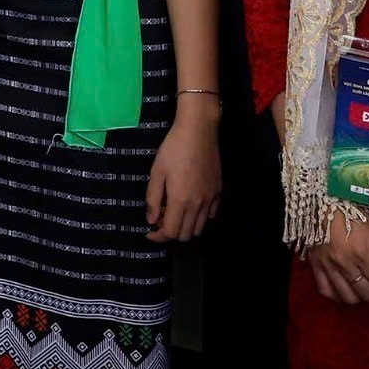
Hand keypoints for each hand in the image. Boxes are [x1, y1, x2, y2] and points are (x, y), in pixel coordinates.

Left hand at [144, 101, 220, 241]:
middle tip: (160, 218)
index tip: (149, 232)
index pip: (171, 232)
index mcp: (180, 200)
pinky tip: (191, 205)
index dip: (158, 237)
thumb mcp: (157, 171)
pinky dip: (199, 217)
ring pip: (199, 228)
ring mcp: (211, 199)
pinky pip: (210, 215)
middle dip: (171, 233)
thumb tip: (151, 220)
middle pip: (186, 235)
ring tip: (175, 212)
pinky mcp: (218, 192)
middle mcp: (198, 205)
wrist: (198, 132)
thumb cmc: (173, 149)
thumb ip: (153, 198)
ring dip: (185, 227)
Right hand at [306, 210, 368, 303]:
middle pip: (368, 293)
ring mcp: (328, 265)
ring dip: (359, 293)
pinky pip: (327, 291)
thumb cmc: (352, 208)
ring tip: (362, 283)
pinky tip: (345, 286)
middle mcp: (345, 262)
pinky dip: (338, 294)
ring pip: (349, 297)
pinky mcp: (315, 265)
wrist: (321, 197)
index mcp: (362, 250)